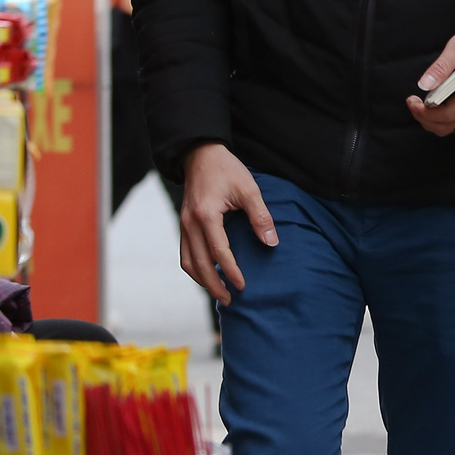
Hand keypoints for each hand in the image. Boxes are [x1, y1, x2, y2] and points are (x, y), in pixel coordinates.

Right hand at [180, 142, 276, 305]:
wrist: (201, 154)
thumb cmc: (227, 170)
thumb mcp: (249, 189)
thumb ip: (260, 217)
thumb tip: (271, 243)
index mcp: (206, 215)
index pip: (219, 252)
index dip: (231, 271)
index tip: (243, 285)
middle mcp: (190, 223)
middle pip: (199, 264)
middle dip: (214, 285)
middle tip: (230, 299)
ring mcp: (183, 224)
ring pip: (188, 262)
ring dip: (202, 280)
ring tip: (220, 292)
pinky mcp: (183, 224)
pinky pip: (185, 253)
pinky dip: (195, 268)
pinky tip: (209, 275)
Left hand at [405, 25, 454, 136]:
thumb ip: (442, 65)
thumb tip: (425, 84)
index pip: (448, 115)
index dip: (426, 113)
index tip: (412, 100)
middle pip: (448, 125)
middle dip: (425, 119)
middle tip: (413, 102)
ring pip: (452, 127)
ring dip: (432, 120)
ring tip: (421, 104)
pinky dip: (442, 118)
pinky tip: (434, 104)